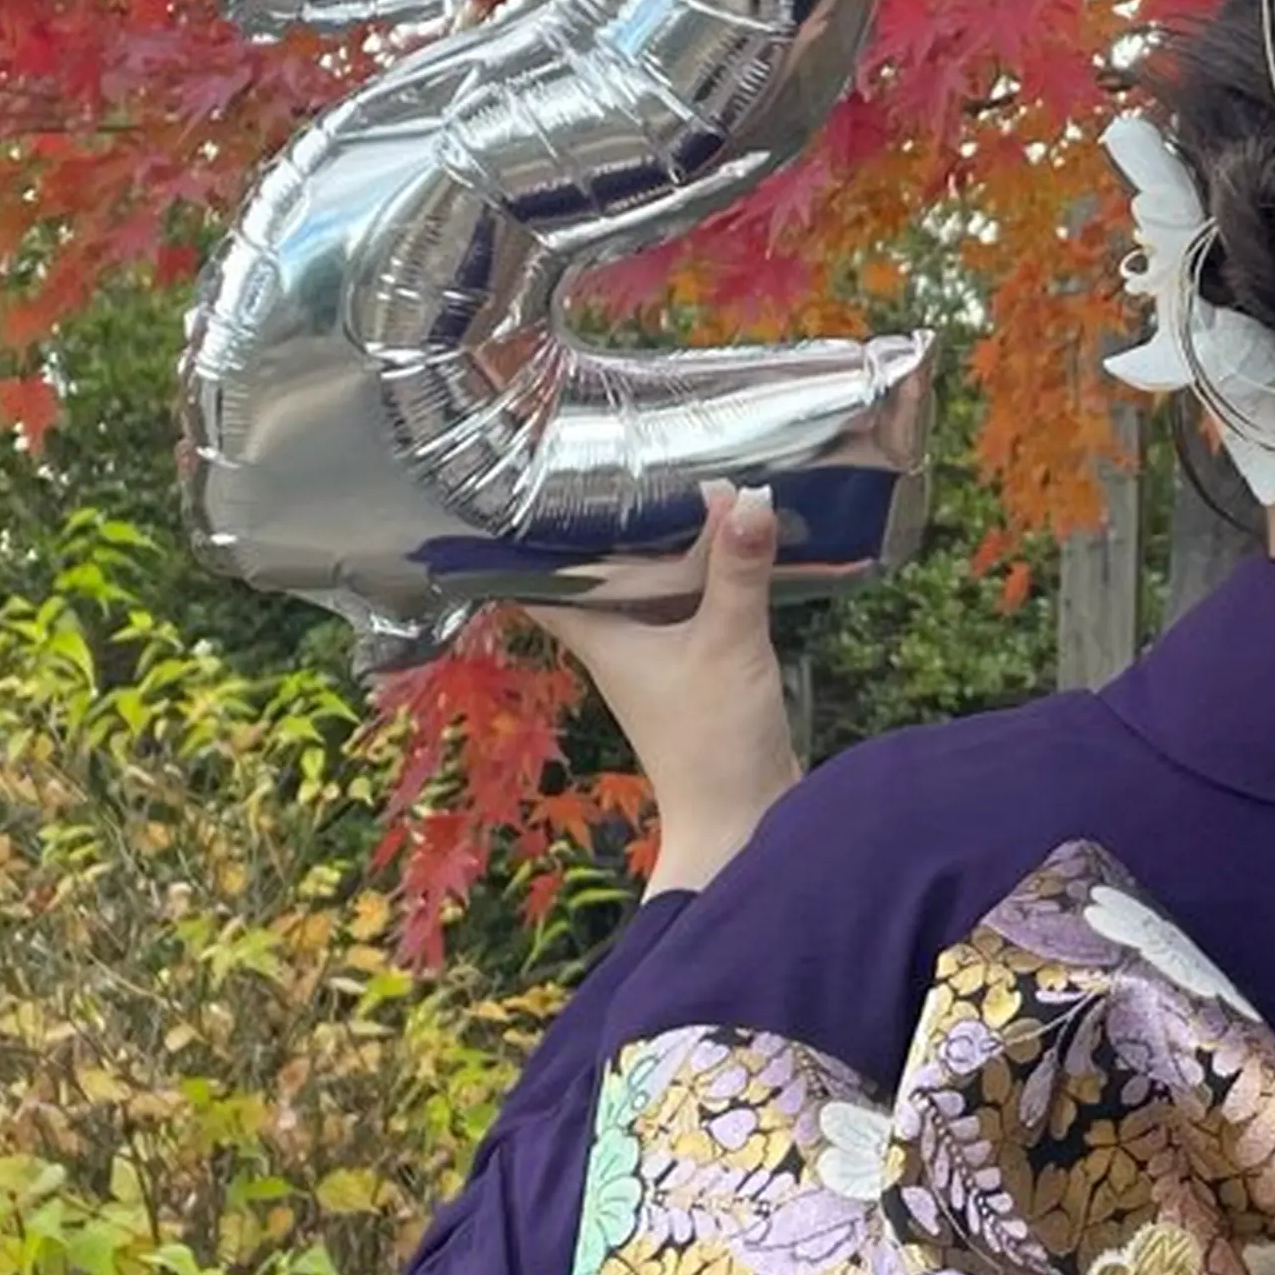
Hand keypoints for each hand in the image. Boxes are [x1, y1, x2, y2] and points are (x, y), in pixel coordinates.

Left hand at [523, 484, 799, 891]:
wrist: (742, 818)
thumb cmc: (711, 739)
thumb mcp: (727, 642)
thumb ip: (737, 570)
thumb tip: (749, 495)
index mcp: (600, 635)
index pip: (540, 579)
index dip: (526, 534)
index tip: (525, 482)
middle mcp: (619, 643)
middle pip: (601, 573)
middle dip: (611, 523)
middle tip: (622, 457)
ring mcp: (658, 657)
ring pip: (649, 586)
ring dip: (662, 546)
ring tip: (677, 482)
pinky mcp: (697, 666)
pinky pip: (688, 605)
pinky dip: (701, 574)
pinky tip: (726, 543)